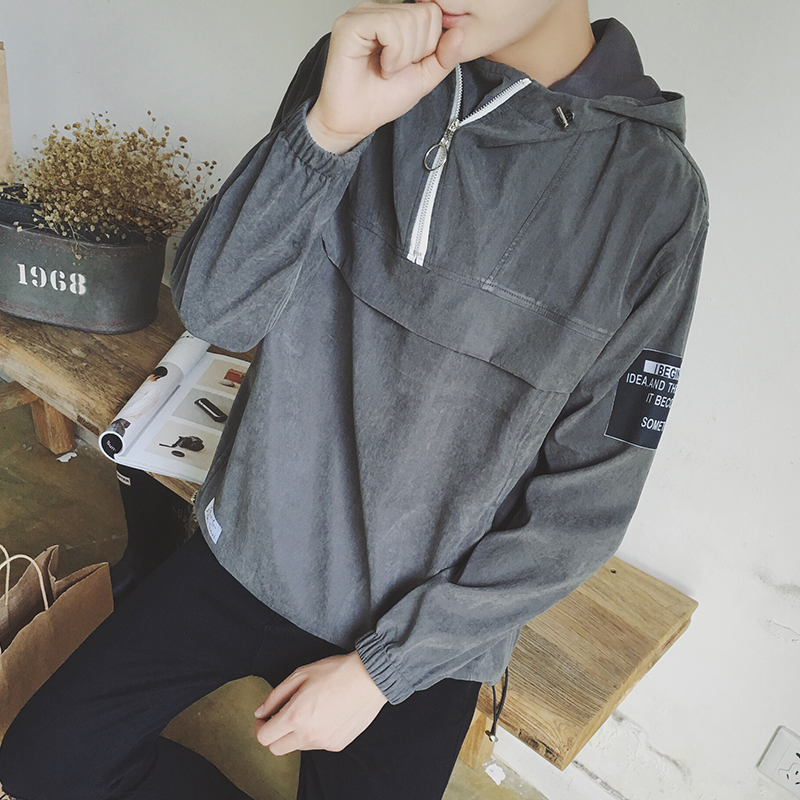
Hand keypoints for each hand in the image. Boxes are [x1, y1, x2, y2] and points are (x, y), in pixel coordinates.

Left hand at [253, 651, 388, 753]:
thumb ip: (275, 696)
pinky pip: (316, 745)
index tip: (264, 718)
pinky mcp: (337, 744)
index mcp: (296, 716)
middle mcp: (309, 734)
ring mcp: (323, 742)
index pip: (264, 737)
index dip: (259, 727)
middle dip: (273, 734)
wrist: (369, 678)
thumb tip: (260, 712)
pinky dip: (313, 734)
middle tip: (279, 717)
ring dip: (294, 734)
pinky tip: (323, 715)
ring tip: (307, 711)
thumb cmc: (335, 671)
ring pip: (296, 747)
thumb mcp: (300, 674)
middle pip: (276, 749)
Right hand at [305, 0, 464, 153]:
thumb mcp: (424, 77)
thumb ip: (444, 57)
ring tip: (387, 70)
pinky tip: (381, 66)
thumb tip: (460, 34)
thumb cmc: (381, 99)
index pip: (432, 11)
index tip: (409, 65)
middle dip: (418, 50)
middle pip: (424, 13)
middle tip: (396, 69)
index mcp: (394, 17)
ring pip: (408, 18)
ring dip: (404, 55)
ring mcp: (362, 14)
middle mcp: (377, 9)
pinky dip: (393, 53)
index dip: (429, 44)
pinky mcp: (350, 25)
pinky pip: (389, 25)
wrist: (354, 121)